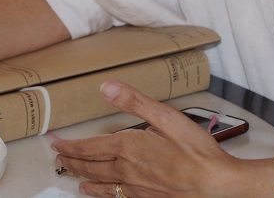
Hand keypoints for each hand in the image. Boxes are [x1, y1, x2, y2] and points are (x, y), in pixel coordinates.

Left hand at [51, 81, 242, 196]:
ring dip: (83, 176)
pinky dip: (102, 193)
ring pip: (101, 182)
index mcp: (128, 147)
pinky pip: (116, 196)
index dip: (71, 147)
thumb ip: (134, 101)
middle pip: (91, 166)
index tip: (57, 145)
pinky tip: (99, 192)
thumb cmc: (196, 151)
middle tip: (58, 158)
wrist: (216, 185)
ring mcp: (136, 187)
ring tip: (70, 174)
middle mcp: (127, 170)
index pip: (89, 147)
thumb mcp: (166, 116)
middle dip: (72, 161)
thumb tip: (106, 86)